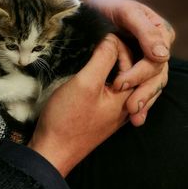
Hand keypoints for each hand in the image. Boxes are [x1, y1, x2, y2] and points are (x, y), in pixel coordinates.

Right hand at [28, 34, 132, 176]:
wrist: (53, 149)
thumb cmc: (68, 118)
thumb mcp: (85, 83)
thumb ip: (103, 59)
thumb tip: (112, 39)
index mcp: (129, 96)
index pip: (135, 61)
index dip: (119, 46)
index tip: (99, 40)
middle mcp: (127, 104)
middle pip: (132, 70)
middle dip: (118, 52)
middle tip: (100, 42)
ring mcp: (115, 110)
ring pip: (121, 78)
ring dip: (111, 63)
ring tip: (97, 52)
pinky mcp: (102, 112)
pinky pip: (112, 88)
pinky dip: (106, 74)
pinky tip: (95, 70)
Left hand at [82, 0, 174, 125]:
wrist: (94, 6)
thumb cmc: (109, 6)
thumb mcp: (127, 14)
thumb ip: (145, 32)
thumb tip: (163, 55)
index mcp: (159, 34)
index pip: (155, 60)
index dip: (139, 74)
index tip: (119, 85)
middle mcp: (156, 48)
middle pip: (155, 75)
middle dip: (143, 93)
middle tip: (130, 109)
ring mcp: (146, 58)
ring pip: (151, 83)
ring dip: (144, 101)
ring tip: (134, 119)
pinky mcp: (135, 65)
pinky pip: (141, 84)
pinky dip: (138, 98)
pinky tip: (133, 116)